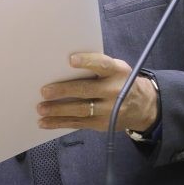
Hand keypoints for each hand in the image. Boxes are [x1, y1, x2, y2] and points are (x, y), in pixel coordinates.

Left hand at [37, 53, 157, 131]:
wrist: (142, 105)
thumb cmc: (120, 81)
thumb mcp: (117, 69)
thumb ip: (97, 67)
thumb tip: (63, 66)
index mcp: (118, 71)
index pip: (102, 64)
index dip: (87, 62)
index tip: (70, 60)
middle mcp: (114, 90)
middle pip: (87, 90)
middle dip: (64, 90)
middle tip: (45, 91)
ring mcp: (109, 110)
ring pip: (81, 110)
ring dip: (58, 110)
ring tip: (41, 109)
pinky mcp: (102, 124)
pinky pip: (78, 123)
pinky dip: (60, 123)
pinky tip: (45, 123)